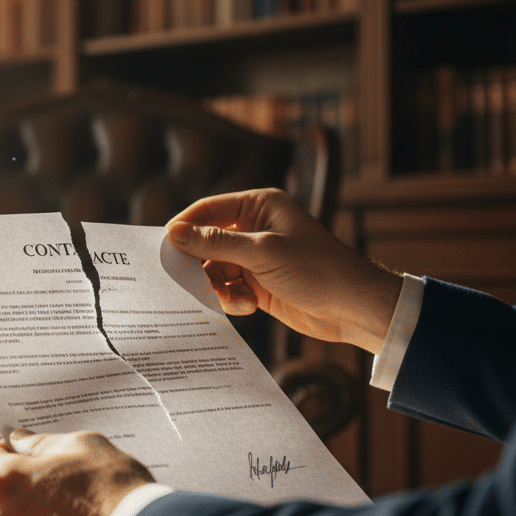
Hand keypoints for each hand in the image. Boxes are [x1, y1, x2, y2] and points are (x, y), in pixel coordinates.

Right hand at [167, 188, 401, 354]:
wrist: (352, 308)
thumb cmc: (317, 269)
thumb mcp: (263, 252)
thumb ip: (216, 243)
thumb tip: (174, 233)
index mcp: (259, 206)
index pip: (207, 210)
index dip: (184, 227)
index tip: (164, 248)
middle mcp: (254, 228)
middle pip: (206, 242)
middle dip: (199, 264)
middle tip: (189, 281)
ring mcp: (254, 257)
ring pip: (213, 269)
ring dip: (218, 287)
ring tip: (235, 299)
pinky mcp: (257, 284)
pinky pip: (227, 289)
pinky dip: (230, 299)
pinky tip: (248, 307)